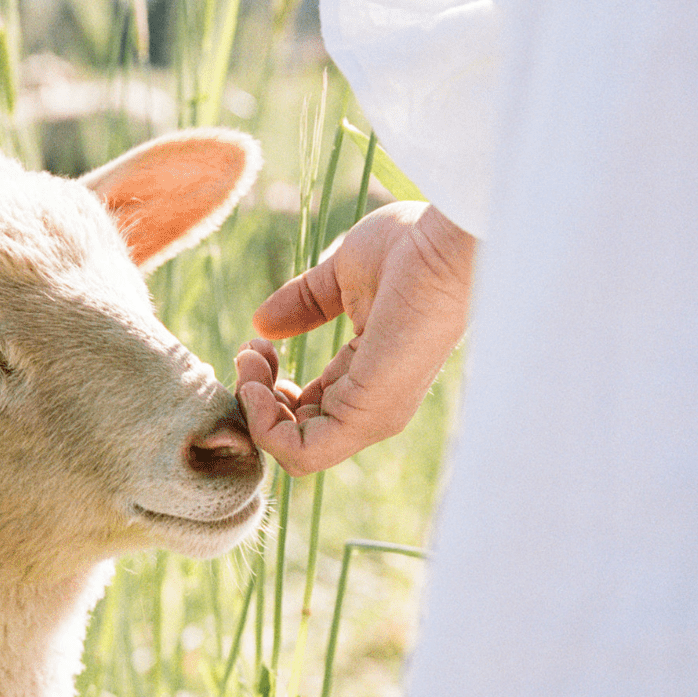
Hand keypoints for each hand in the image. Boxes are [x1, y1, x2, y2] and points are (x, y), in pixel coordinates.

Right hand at [234, 202, 475, 475]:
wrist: (445, 243)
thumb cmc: (411, 248)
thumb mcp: (341, 275)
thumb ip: (304, 303)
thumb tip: (261, 325)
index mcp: (366, 376)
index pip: (305, 413)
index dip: (268, 387)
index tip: (256, 344)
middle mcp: (371, 406)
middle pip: (294, 438)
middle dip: (255, 399)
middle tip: (252, 351)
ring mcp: (372, 416)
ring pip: (294, 454)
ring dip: (255, 411)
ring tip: (253, 360)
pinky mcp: (368, 416)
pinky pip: (304, 453)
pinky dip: (266, 426)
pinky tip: (258, 381)